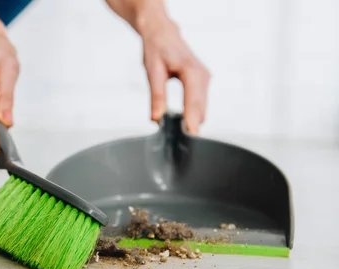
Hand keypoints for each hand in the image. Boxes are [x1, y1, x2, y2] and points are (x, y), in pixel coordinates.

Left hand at [105, 0, 209, 133]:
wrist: (162, 32)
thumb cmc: (157, 48)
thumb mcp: (152, 71)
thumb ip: (156, 95)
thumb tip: (156, 117)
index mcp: (191, 71)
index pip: (194, 103)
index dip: (192, 122)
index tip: (191, 138)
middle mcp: (202, 76)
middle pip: (201, 109)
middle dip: (192, 126)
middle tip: (182, 147)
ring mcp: (204, 79)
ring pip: (202, 108)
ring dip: (193, 121)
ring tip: (181, 138)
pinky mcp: (201, 83)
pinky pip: (199, 103)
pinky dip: (193, 114)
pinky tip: (183, 124)